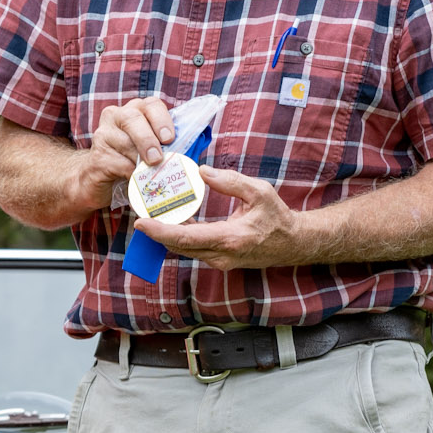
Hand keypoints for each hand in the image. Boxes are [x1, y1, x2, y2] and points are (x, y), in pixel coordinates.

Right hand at [78, 97, 176, 205]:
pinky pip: (117, 163)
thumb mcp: (150, 149)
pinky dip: (129, 173)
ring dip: (140, 160)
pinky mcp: (96, 157)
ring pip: (125, 143)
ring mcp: (103, 135)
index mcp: (135, 110)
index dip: (162, 120)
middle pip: (133, 118)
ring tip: (150, 173)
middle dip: (148, 138)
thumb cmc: (131, 161)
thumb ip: (167, 145)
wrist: (99, 180)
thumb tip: (194, 148)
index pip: (151, 105)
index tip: (169, 138)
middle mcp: (116, 116)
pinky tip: (135, 179)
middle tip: (158, 157)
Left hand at [137, 167, 313, 270]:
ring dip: (166, 232)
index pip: (185, 238)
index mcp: (230, 239)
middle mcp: (221, 255)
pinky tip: (171, 218)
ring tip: (152, 211)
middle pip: (177, 245)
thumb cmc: (277, 218)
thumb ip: (230, 181)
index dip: (159, 231)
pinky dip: (178, 235)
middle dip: (156, 229)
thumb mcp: (259, 192)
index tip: (140, 222)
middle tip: (140, 209)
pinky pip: (191, 248)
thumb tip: (201, 171)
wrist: (292, 244)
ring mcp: (219, 261)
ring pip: (182, 248)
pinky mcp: (218, 260)